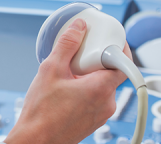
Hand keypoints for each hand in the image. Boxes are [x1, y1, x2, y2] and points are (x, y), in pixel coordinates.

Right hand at [4, 18, 129, 143]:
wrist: (37, 140)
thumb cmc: (42, 113)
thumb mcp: (51, 69)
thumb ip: (67, 45)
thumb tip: (78, 28)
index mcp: (101, 89)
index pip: (123, 63)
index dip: (119, 48)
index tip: (109, 40)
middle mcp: (107, 104)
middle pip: (112, 73)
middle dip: (97, 61)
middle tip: (80, 55)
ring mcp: (102, 115)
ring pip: (104, 86)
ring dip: (91, 76)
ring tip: (68, 74)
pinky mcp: (94, 121)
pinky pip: (97, 98)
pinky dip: (87, 89)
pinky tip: (67, 88)